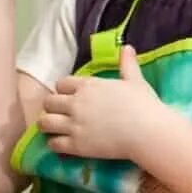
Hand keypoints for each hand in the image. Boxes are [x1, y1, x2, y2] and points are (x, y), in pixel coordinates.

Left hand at [39, 46, 169, 159]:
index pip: (61, 83)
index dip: (64, 90)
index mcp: (88, 86)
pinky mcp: (75, 145)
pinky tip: (64, 143)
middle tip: (62, 113)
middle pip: (48, 102)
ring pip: (44, 123)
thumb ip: (127, 63)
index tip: (71, 96)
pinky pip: (53, 144)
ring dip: (49, 125)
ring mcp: (74, 124)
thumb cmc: (143, 104)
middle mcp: (76, 103)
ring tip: (57, 129)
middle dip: (53, 107)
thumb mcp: (135, 80)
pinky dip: (55, 144)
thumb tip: (127, 47)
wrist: (146, 131)